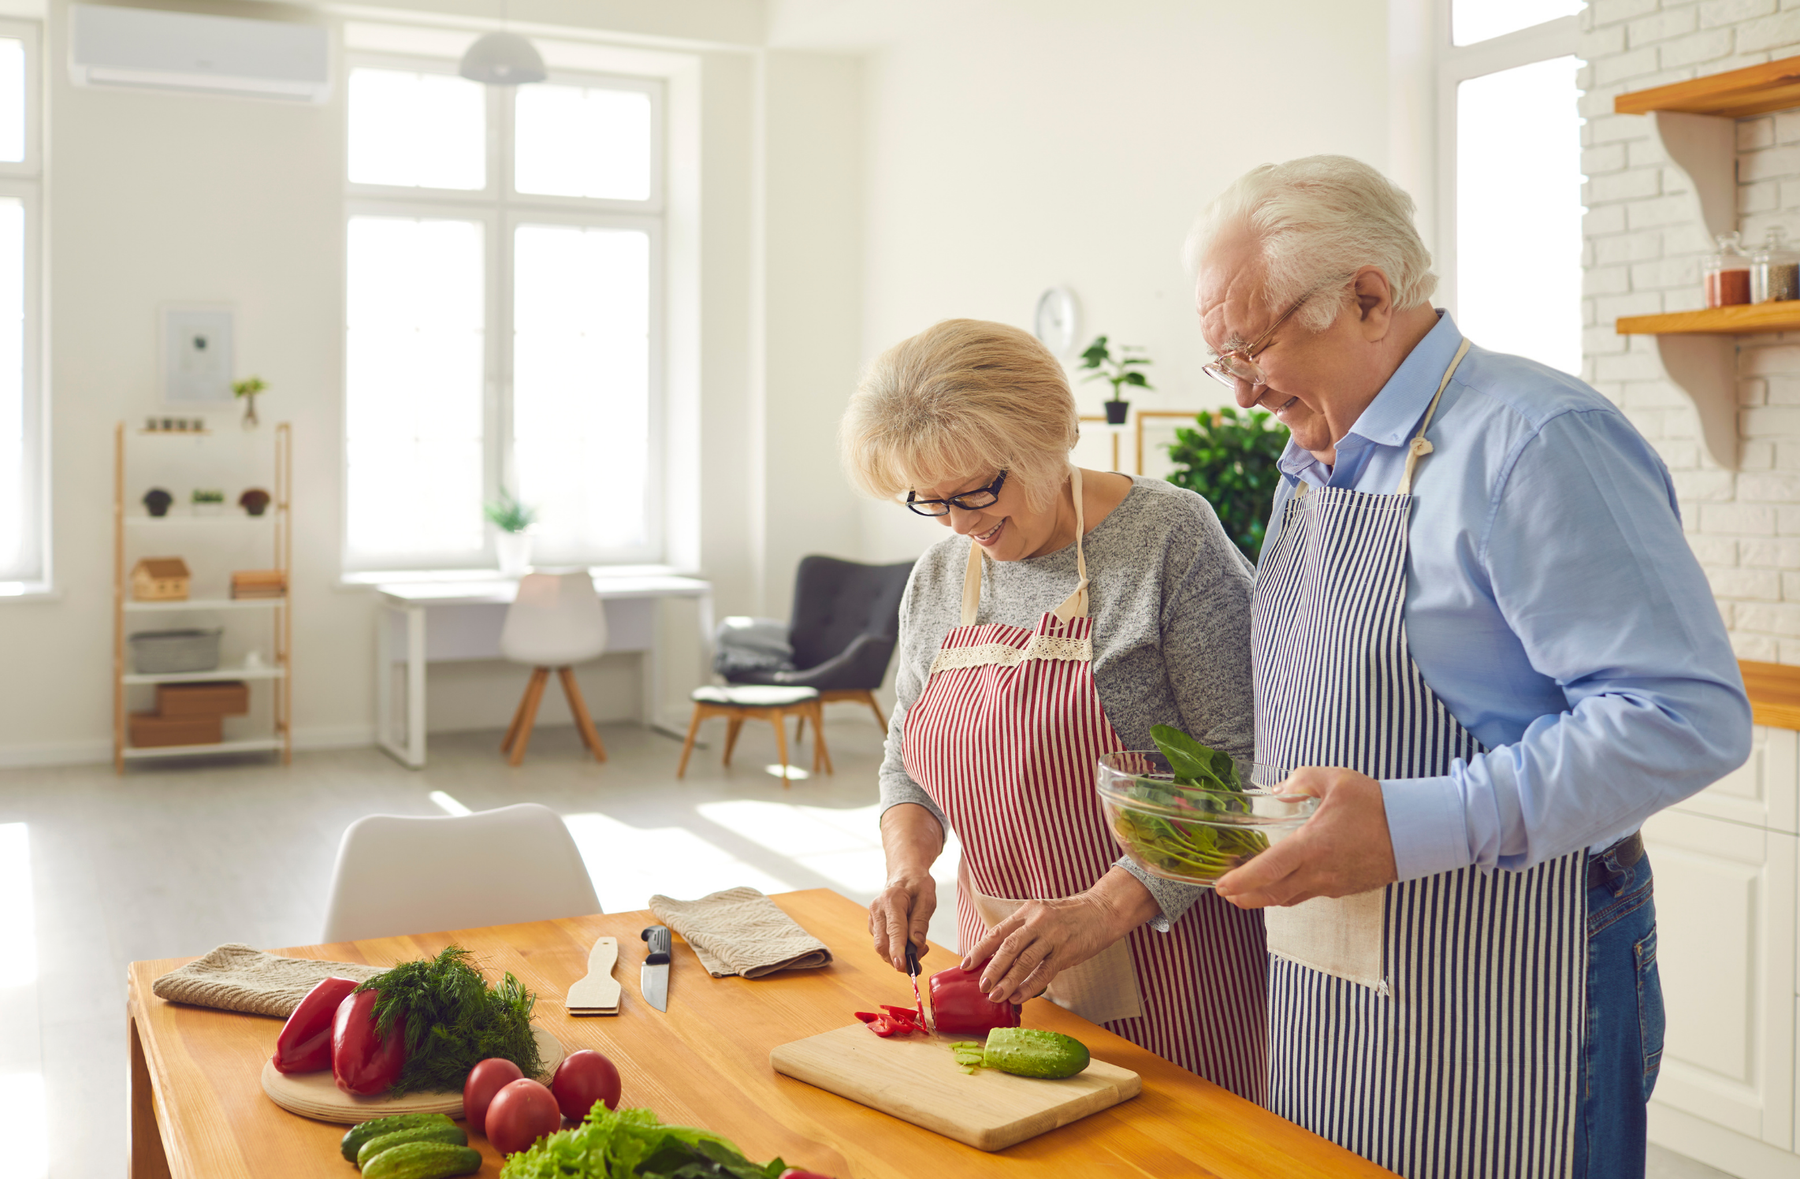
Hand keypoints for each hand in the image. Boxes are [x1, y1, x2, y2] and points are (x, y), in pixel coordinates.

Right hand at [869, 872, 935, 972]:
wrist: (904, 874)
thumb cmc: (917, 884)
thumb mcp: (927, 898)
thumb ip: (921, 921)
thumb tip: (916, 944)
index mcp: (891, 899)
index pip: (894, 930)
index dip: (897, 950)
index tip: (901, 965)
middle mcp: (877, 909)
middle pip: (882, 943)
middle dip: (898, 959)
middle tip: (918, 965)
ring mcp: (873, 917)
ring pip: (881, 947)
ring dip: (898, 956)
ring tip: (919, 948)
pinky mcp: (874, 925)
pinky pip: (883, 943)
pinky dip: (895, 950)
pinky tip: (910, 943)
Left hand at [961, 868, 1156, 1004]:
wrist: (1103, 910)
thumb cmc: (1069, 916)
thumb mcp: (1042, 915)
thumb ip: (1023, 932)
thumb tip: (999, 956)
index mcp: (1027, 911)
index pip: (998, 932)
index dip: (980, 950)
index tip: (966, 965)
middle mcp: (1038, 921)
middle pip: (1008, 947)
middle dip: (991, 968)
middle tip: (981, 986)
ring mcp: (1053, 936)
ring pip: (1024, 961)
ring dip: (1008, 980)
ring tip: (995, 996)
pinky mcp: (1067, 951)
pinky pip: (1044, 972)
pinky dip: (1030, 986)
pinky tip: (1019, 996)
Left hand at [1213, 766, 1397, 907]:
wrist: (1418, 832)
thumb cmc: (1378, 805)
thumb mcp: (1337, 780)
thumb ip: (1301, 780)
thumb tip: (1278, 790)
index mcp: (1312, 846)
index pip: (1268, 870)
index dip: (1241, 881)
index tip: (1221, 886)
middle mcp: (1319, 872)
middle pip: (1273, 894)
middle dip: (1245, 896)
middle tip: (1226, 893)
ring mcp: (1333, 884)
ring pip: (1291, 898)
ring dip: (1266, 898)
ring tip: (1247, 893)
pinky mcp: (1345, 888)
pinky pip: (1310, 894)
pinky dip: (1290, 893)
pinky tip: (1285, 883)